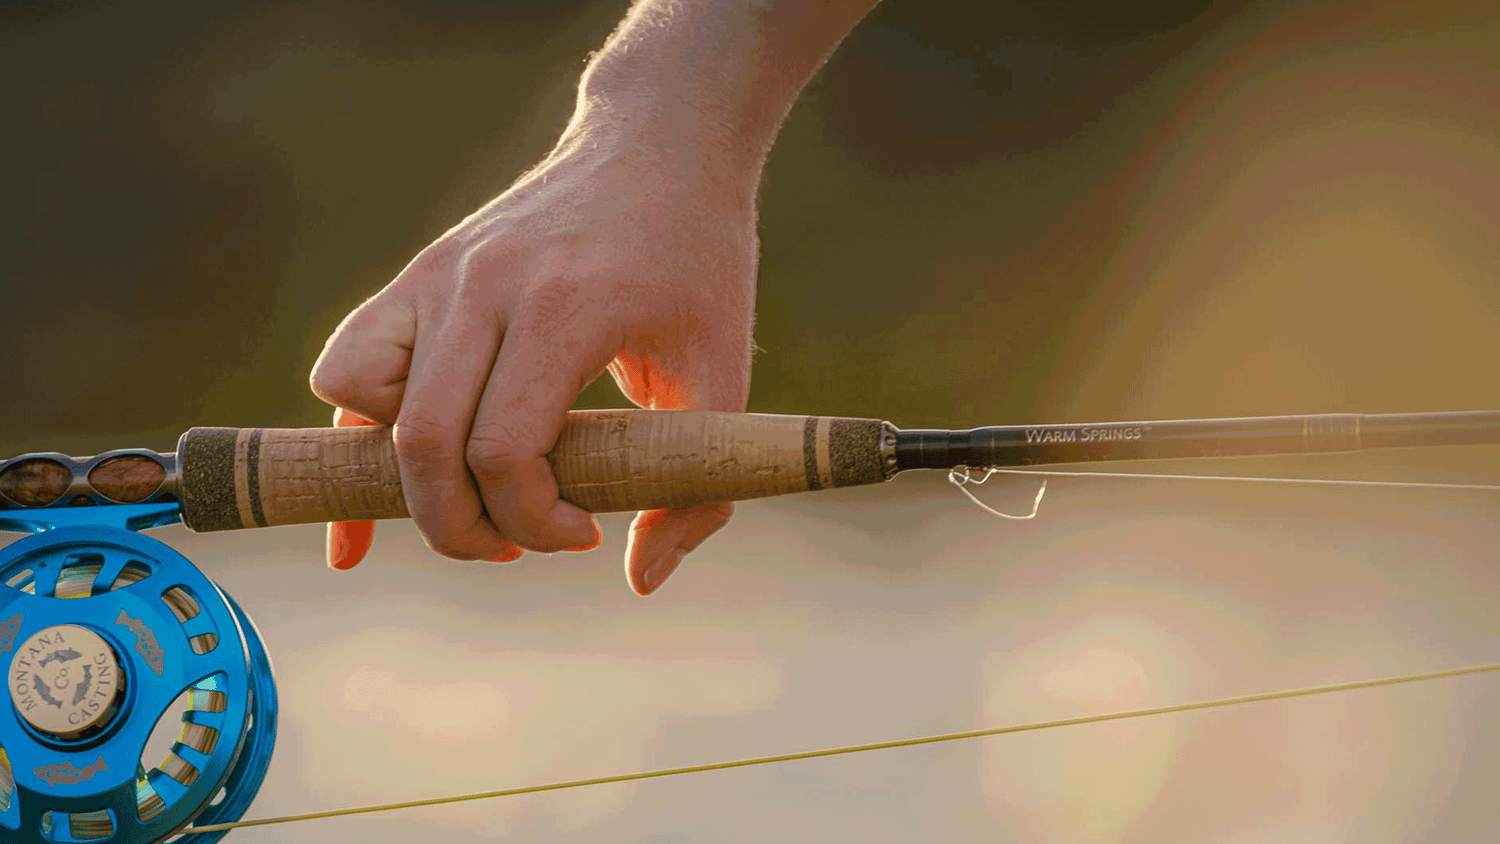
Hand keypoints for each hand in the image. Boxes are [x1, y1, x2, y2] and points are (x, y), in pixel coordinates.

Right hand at [311, 123, 757, 594]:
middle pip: (422, 443)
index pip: (504, 450)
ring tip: (464, 499)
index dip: (534, 520)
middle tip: (515, 544)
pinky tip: (365, 483)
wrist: (658, 144)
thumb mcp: (722, 369)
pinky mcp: (419, 274)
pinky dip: (351, 429)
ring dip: (399, 477)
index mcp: (564, 307)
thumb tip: (638, 579)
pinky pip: (346, 362)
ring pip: (358, 398)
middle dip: (459, 528)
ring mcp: (439, 274)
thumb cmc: (697, 259)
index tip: (585, 531)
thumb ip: (696, 483)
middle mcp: (484, 286)